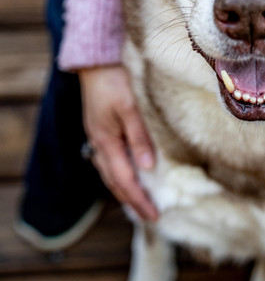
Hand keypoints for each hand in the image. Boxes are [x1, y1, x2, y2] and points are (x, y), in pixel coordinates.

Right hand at [79, 64, 158, 220]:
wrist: (94, 64)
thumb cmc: (113, 83)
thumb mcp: (129, 109)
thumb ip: (139, 137)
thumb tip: (148, 167)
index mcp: (106, 142)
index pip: (125, 180)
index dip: (139, 199)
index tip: (154, 216)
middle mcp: (99, 144)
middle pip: (115, 182)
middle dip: (132, 201)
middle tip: (150, 216)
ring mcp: (98, 138)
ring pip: (110, 173)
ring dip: (125, 190)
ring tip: (139, 202)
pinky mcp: (100, 131)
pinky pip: (109, 161)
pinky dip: (119, 174)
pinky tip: (128, 174)